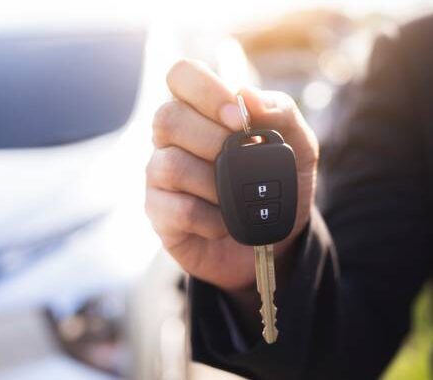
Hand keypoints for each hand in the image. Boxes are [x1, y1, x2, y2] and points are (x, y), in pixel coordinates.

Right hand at [145, 59, 318, 291]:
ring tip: (234, 197)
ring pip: (169, 164)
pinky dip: (212, 219)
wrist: (273, 242)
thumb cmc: (276, 186)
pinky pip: (178, 209)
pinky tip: (224, 222)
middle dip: (212, 140)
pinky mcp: (159, 213)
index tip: (238, 118)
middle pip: (166, 118)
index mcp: (201, 112)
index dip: (205, 90)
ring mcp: (160, 176)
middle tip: (239, 160)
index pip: (181, 75)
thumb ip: (281, 112)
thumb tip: (248, 95)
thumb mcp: (297, 147)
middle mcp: (173, 140)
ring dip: (214, 184)